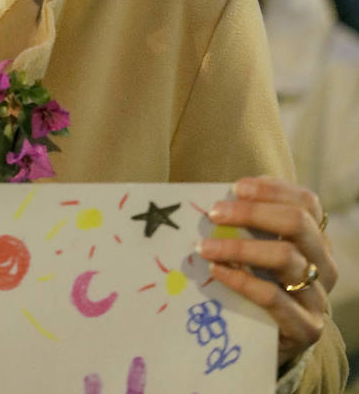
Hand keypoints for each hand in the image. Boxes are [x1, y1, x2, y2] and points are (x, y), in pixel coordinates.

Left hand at [198, 176, 336, 372]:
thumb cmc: (264, 283)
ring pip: (285, 258)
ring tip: (205, 246)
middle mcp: (325, 264)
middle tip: (215, 213)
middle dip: (252, 213)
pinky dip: (241, 280)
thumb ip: (252, 226)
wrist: (275, 342)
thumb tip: (222, 200)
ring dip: (239, 247)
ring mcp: (319, 297)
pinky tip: (217, 272)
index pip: (307, 203)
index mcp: (317, 239)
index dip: (273, 189)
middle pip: (297, 223)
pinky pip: (273, 297)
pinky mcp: (307, 328)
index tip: (237, 187)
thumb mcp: (263, 251)